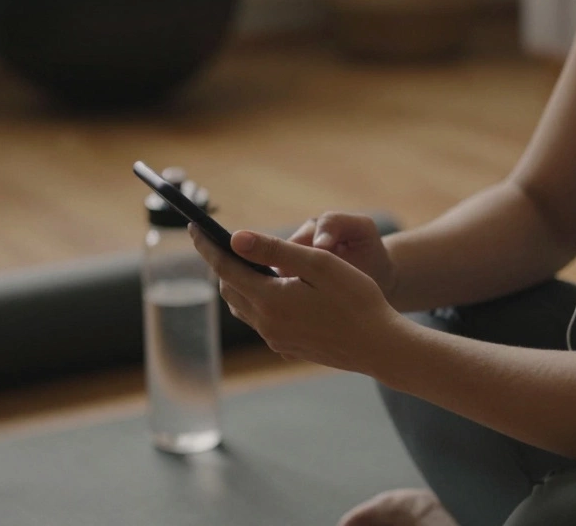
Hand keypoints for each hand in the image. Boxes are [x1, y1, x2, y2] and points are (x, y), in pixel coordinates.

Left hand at [188, 224, 405, 374]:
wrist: (380, 347)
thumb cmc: (357, 300)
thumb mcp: (319, 264)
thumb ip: (275, 249)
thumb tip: (235, 237)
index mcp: (270, 299)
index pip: (225, 267)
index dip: (207, 245)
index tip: (194, 226)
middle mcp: (266, 324)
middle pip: (230, 289)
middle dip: (222, 264)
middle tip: (219, 242)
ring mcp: (277, 339)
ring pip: (244, 307)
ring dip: (239, 284)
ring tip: (245, 264)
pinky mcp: (289, 348)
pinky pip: (261, 321)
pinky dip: (257, 301)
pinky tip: (274, 292)